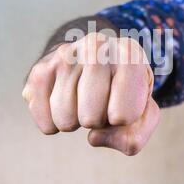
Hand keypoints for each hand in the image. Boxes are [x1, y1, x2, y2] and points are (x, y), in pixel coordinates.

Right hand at [22, 33, 160, 155]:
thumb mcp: (143, 112)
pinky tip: (64, 104)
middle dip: (97, 122)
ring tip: (83, 100)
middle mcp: (97, 46)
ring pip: (65, 119)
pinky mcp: (40, 69)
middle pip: (91, 118)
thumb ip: (134, 136)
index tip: (122, 102)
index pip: (123, 115)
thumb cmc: (123, 90)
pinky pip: (43, 118)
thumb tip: (93, 137)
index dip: (123, 120)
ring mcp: (65, 55)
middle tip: (101, 103)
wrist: (96, 59)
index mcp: (130, 54)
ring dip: (75, 121)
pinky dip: (52, 123)